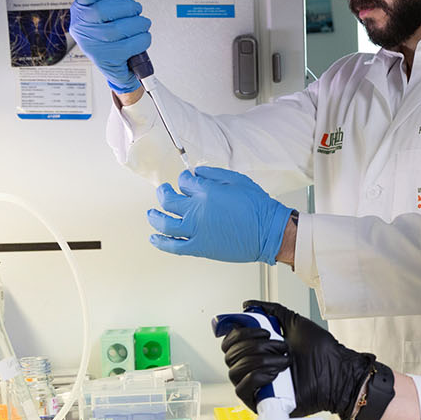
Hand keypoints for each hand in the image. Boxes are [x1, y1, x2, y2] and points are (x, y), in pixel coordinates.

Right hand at [70, 0, 152, 92]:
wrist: (114, 64)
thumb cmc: (108, 31)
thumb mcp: (101, 6)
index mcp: (79, 10)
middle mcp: (82, 28)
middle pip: (103, 10)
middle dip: (127, 7)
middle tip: (136, 9)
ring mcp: (92, 45)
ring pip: (119, 29)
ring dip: (138, 23)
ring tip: (142, 24)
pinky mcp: (106, 59)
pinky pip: (129, 45)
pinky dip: (142, 39)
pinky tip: (142, 37)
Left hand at [148, 167, 294, 263]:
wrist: (269, 232)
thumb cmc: (258, 207)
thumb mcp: (238, 180)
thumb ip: (214, 174)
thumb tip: (197, 171)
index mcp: (207, 192)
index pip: (184, 181)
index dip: (183, 179)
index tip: (185, 180)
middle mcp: (197, 210)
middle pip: (168, 200)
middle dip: (163, 193)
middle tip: (163, 191)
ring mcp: (196, 230)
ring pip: (164, 223)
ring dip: (154, 217)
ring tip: (151, 214)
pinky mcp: (199, 247)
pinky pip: (173, 246)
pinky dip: (161, 242)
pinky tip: (155, 237)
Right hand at [219, 300, 383, 419]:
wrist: (337, 372)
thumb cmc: (322, 352)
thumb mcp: (294, 323)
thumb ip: (272, 311)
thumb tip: (249, 304)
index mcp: (258, 350)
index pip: (230, 343)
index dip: (238, 334)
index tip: (261, 330)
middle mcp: (254, 367)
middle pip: (230, 355)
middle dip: (255, 346)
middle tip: (281, 345)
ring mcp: (257, 385)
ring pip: (235, 371)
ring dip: (261, 360)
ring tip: (285, 360)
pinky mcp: (261, 402)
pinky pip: (242, 390)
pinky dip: (256, 377)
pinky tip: (275, 373)